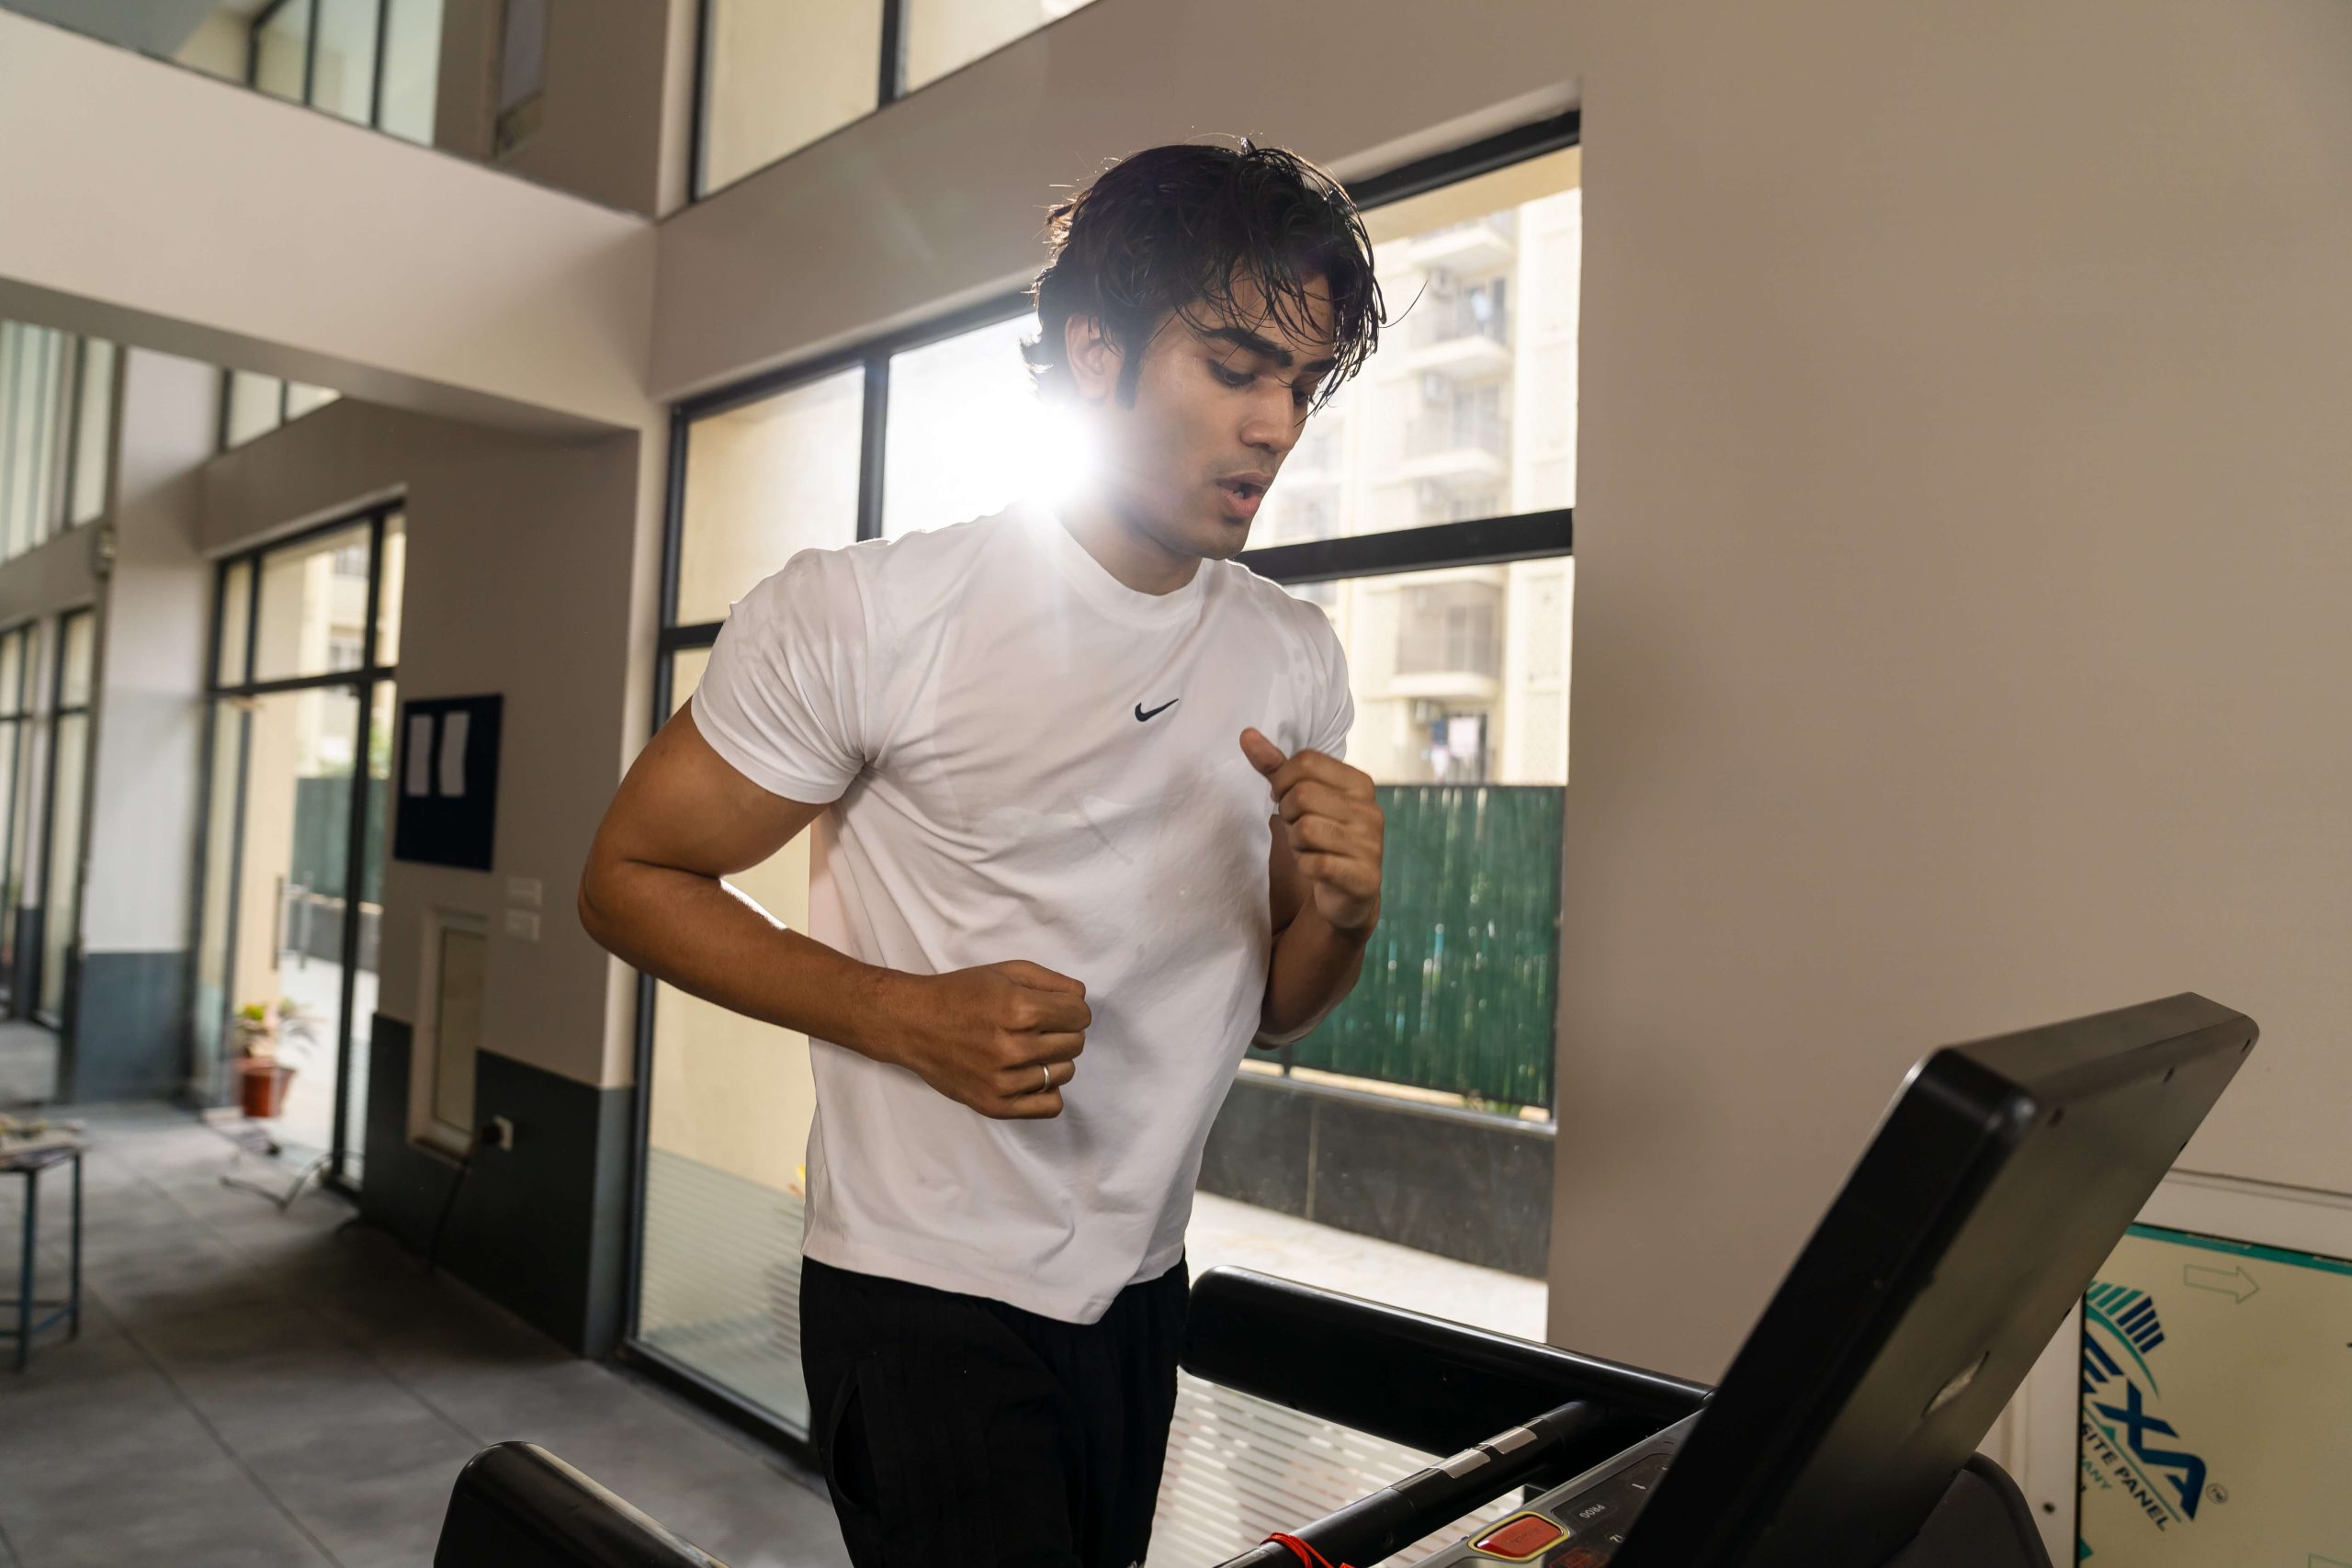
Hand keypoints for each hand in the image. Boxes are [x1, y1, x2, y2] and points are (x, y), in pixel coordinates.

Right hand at [880, 960, 1090, 1119]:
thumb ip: (1051, 981)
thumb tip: (1081, 998)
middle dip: (1064, 1031)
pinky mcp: (996, 1105)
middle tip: (1039, 1028)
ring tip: (1029, 1050)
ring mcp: (1005, 1081)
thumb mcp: (1005, 971)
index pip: (1080, 1015)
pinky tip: (1030, 1075)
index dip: (1071, 1008)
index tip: (1055, 1009)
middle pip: (1076, 1044)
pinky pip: (1050, 1106)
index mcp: (1020, 1010)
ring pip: (1066, 1073)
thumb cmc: (960, 994)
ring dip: (1055, 1060)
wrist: (913, 1024)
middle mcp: (1014, 1048)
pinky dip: (1047, 1091)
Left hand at [1240, 728, 1383, 933]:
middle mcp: (1370, 810)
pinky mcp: (1363, 877)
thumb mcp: (1300, 798)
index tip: (1286, 800)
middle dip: (1287, 815)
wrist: (1349, 892)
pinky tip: (1315, 868)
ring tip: (1309, 849)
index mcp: (1359, 783)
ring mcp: (1370, 844)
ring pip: (1305, 829)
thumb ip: (1276, 767)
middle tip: (1298, 829)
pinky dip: (1305, 866)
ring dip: (1296, 843)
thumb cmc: (1322, 837)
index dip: (1282, 781)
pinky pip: (1314, 863)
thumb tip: (1246, 734)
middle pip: (1302, 795)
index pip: (1305, 761)